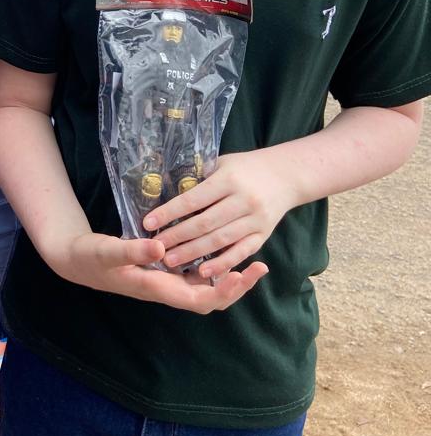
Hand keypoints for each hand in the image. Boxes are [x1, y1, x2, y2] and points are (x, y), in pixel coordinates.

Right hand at [54, 231, 263, 313]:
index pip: (198, 299)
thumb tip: (161, 247)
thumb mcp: (108, 250)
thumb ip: (132, 250)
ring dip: (230, 278)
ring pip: (206, 288)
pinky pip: (197, 276)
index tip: (241, 272)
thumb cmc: (91, 256)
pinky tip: (226, 252)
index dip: (222, 290)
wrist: (77, 260)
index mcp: (156, 287)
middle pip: (210, 299)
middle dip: (236, 287)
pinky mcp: (165, 271)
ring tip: (253, 262)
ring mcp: (167, 282)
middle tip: (259, 267)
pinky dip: (215, 268)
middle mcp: (166, 288)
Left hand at [143, 149, 298, 278]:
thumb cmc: (245, 167)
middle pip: (204, 223)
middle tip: (155, 247)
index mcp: (228, 179)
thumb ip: (199, 177)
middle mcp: (243, 200)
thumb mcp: (221, 163)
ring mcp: (255, 220)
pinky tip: (203, 272)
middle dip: (177, 237)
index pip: (193, 199)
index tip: (148, 223)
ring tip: (170, 260)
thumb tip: (165, 190)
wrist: (285, 176)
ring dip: (193, 252)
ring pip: (220, 240)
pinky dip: (222, 263)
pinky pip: (241, 252)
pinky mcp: (263, 234)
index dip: (169, 212)